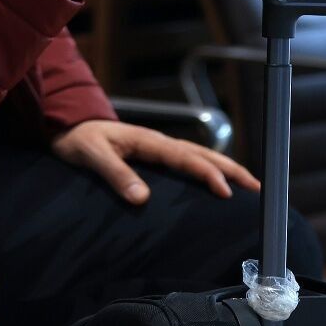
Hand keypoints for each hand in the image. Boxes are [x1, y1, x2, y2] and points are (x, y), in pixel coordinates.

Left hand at [52, 120, 260, 204]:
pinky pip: (191, 160)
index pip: (186, 158)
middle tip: (256, 188)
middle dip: (232, 170)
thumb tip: (142, 199)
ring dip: (226, 168)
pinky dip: (210, 168)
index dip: (208, 174)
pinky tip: (219, 181)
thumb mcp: (92, 156)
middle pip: (204, 154)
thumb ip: (116, 175)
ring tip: (249, 185)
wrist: (69, 126)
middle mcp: (160, 142)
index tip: (225, 191)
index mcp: (149, 141)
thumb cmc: (79, 140)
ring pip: (202, 155)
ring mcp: (161, 147)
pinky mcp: (157, 154)